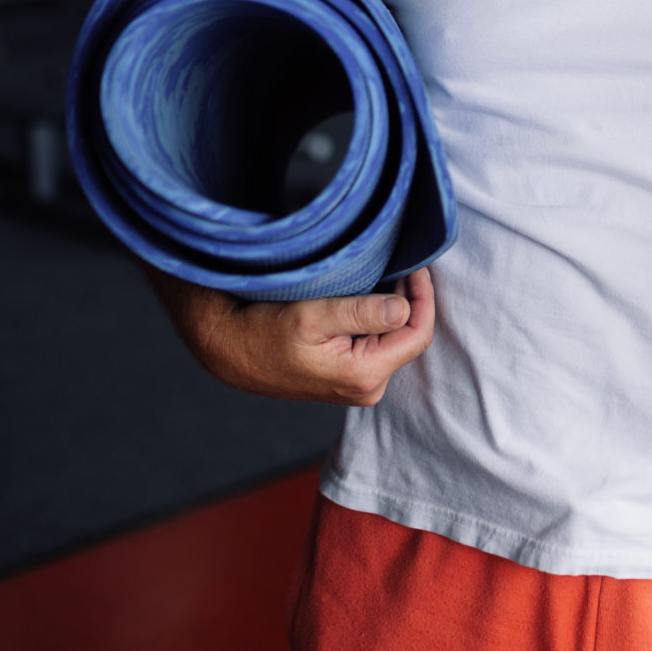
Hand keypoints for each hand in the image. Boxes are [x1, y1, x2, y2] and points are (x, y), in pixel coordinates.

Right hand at [146, 265, 436, 405]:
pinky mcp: (346, 376)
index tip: (416, 264)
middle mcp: (366, 387)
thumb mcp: (312, 316)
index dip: (423, 296)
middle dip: (411, 299)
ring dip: (393, 307)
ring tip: (385, 274)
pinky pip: (376, 343)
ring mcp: (356, 384)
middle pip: (408, 336)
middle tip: (402, 263)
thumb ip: (361, 312)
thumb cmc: (263, 332)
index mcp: (364, 375)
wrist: (228, 350)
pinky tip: (367, 296)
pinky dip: (377, 318)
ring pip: (392, 338)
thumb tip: (405, 309)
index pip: (418, 333)